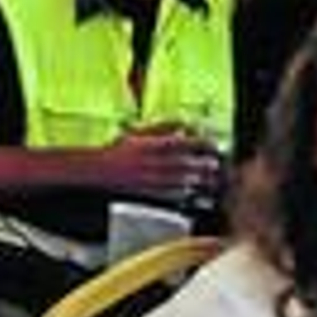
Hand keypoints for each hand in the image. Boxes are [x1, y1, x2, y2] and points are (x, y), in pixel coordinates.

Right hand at [105, 129, 224, 206]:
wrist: (101, 170)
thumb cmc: (119, 150)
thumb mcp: (139, 132)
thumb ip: (162, 127)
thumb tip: (182, 122)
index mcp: (157, 146)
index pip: (188, 144)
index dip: (204, 144)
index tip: (212, 143)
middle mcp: (160, 164)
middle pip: (192, 165)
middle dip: (207, 164)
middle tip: (215, 162)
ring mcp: (159, 181)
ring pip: (188, 181)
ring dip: (201, 179)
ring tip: (209, 177)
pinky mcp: (155, 194)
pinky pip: (178, 194)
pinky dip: (188, 192)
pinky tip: (192, 190)